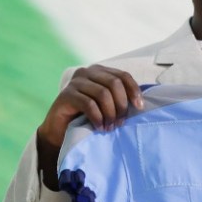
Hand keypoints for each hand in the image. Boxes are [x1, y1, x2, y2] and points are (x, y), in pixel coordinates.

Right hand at [37, 65, 142, 189]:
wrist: (60, 130)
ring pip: (102, 94)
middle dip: (121, 105)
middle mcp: (87, 72)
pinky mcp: (66, 94)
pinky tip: (100, 127)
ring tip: (111, 127)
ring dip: (110, 113)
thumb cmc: (87, 117)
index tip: (140, 107)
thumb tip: (141, 103)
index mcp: (99, 71)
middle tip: (121, 123)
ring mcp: (75, 82)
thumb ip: (119, 99)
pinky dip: (98, 117)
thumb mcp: (106, 105)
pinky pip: (89, 104)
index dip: (134, 90)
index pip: (122, 75)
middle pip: (114, 83)